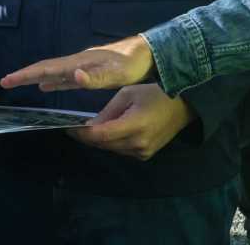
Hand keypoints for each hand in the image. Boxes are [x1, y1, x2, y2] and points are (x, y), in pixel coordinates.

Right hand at [1, 35, 154, 91]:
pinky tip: (47, 87)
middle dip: (25, 75)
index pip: (47, 68)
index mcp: (79, 62)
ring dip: (35, 78)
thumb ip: (96, 76)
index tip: (7, 80)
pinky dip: (52, 82)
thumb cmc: (133, 64)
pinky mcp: (89, 71)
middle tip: (5, 82)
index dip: (26, 74)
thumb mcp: (117, 73)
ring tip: (20, 83)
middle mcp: (77, 62)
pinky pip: (63, 78)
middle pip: (45, 68)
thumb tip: (73, 75)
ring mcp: (82, 66)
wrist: (148, 54)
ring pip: (52, 73)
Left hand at [68, 84, 193, 160]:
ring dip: (99, 140)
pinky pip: (121, 150)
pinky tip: (106, 132)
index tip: (67, 128)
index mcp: (134, 125)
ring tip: (87, 129)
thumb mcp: (128, 94)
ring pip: (111, 149)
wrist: (182, 107)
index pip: (100, 135)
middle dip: (87, 137)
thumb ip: (108, 112)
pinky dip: (111, 142)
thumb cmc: (154, 94)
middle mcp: (138, 144)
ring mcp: (142, 152)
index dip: (82, 134)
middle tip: (74, 127)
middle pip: (103, 144)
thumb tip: (90, 125)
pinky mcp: (145, 155)